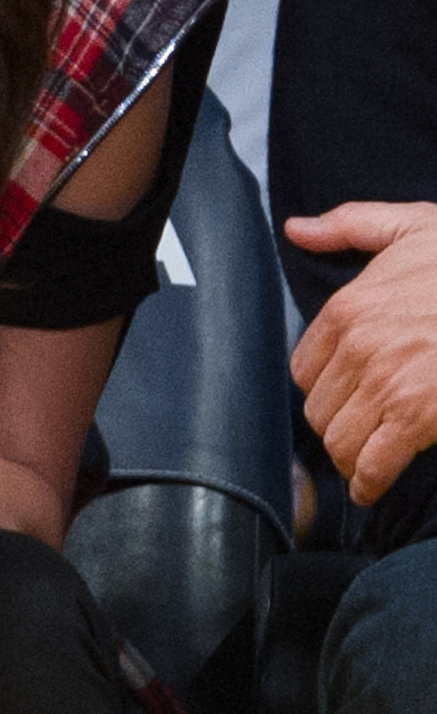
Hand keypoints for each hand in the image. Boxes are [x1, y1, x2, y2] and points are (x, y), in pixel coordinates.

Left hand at [287, 201, 436, 503]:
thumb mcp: (409, 226)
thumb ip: (348, 226)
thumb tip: (296, 229)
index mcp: (348, 306)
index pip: (303, 369)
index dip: (322, 388)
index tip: (339, 396)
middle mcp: (358, 348)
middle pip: (318, 410)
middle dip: (335, 426)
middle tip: (355, 433)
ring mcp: (386, 385)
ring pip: (337, 441)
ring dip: (348, 459)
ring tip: (361, 464)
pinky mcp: (417, 418)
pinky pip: (373, 464)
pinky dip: (369, 483)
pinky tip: (372, 486)